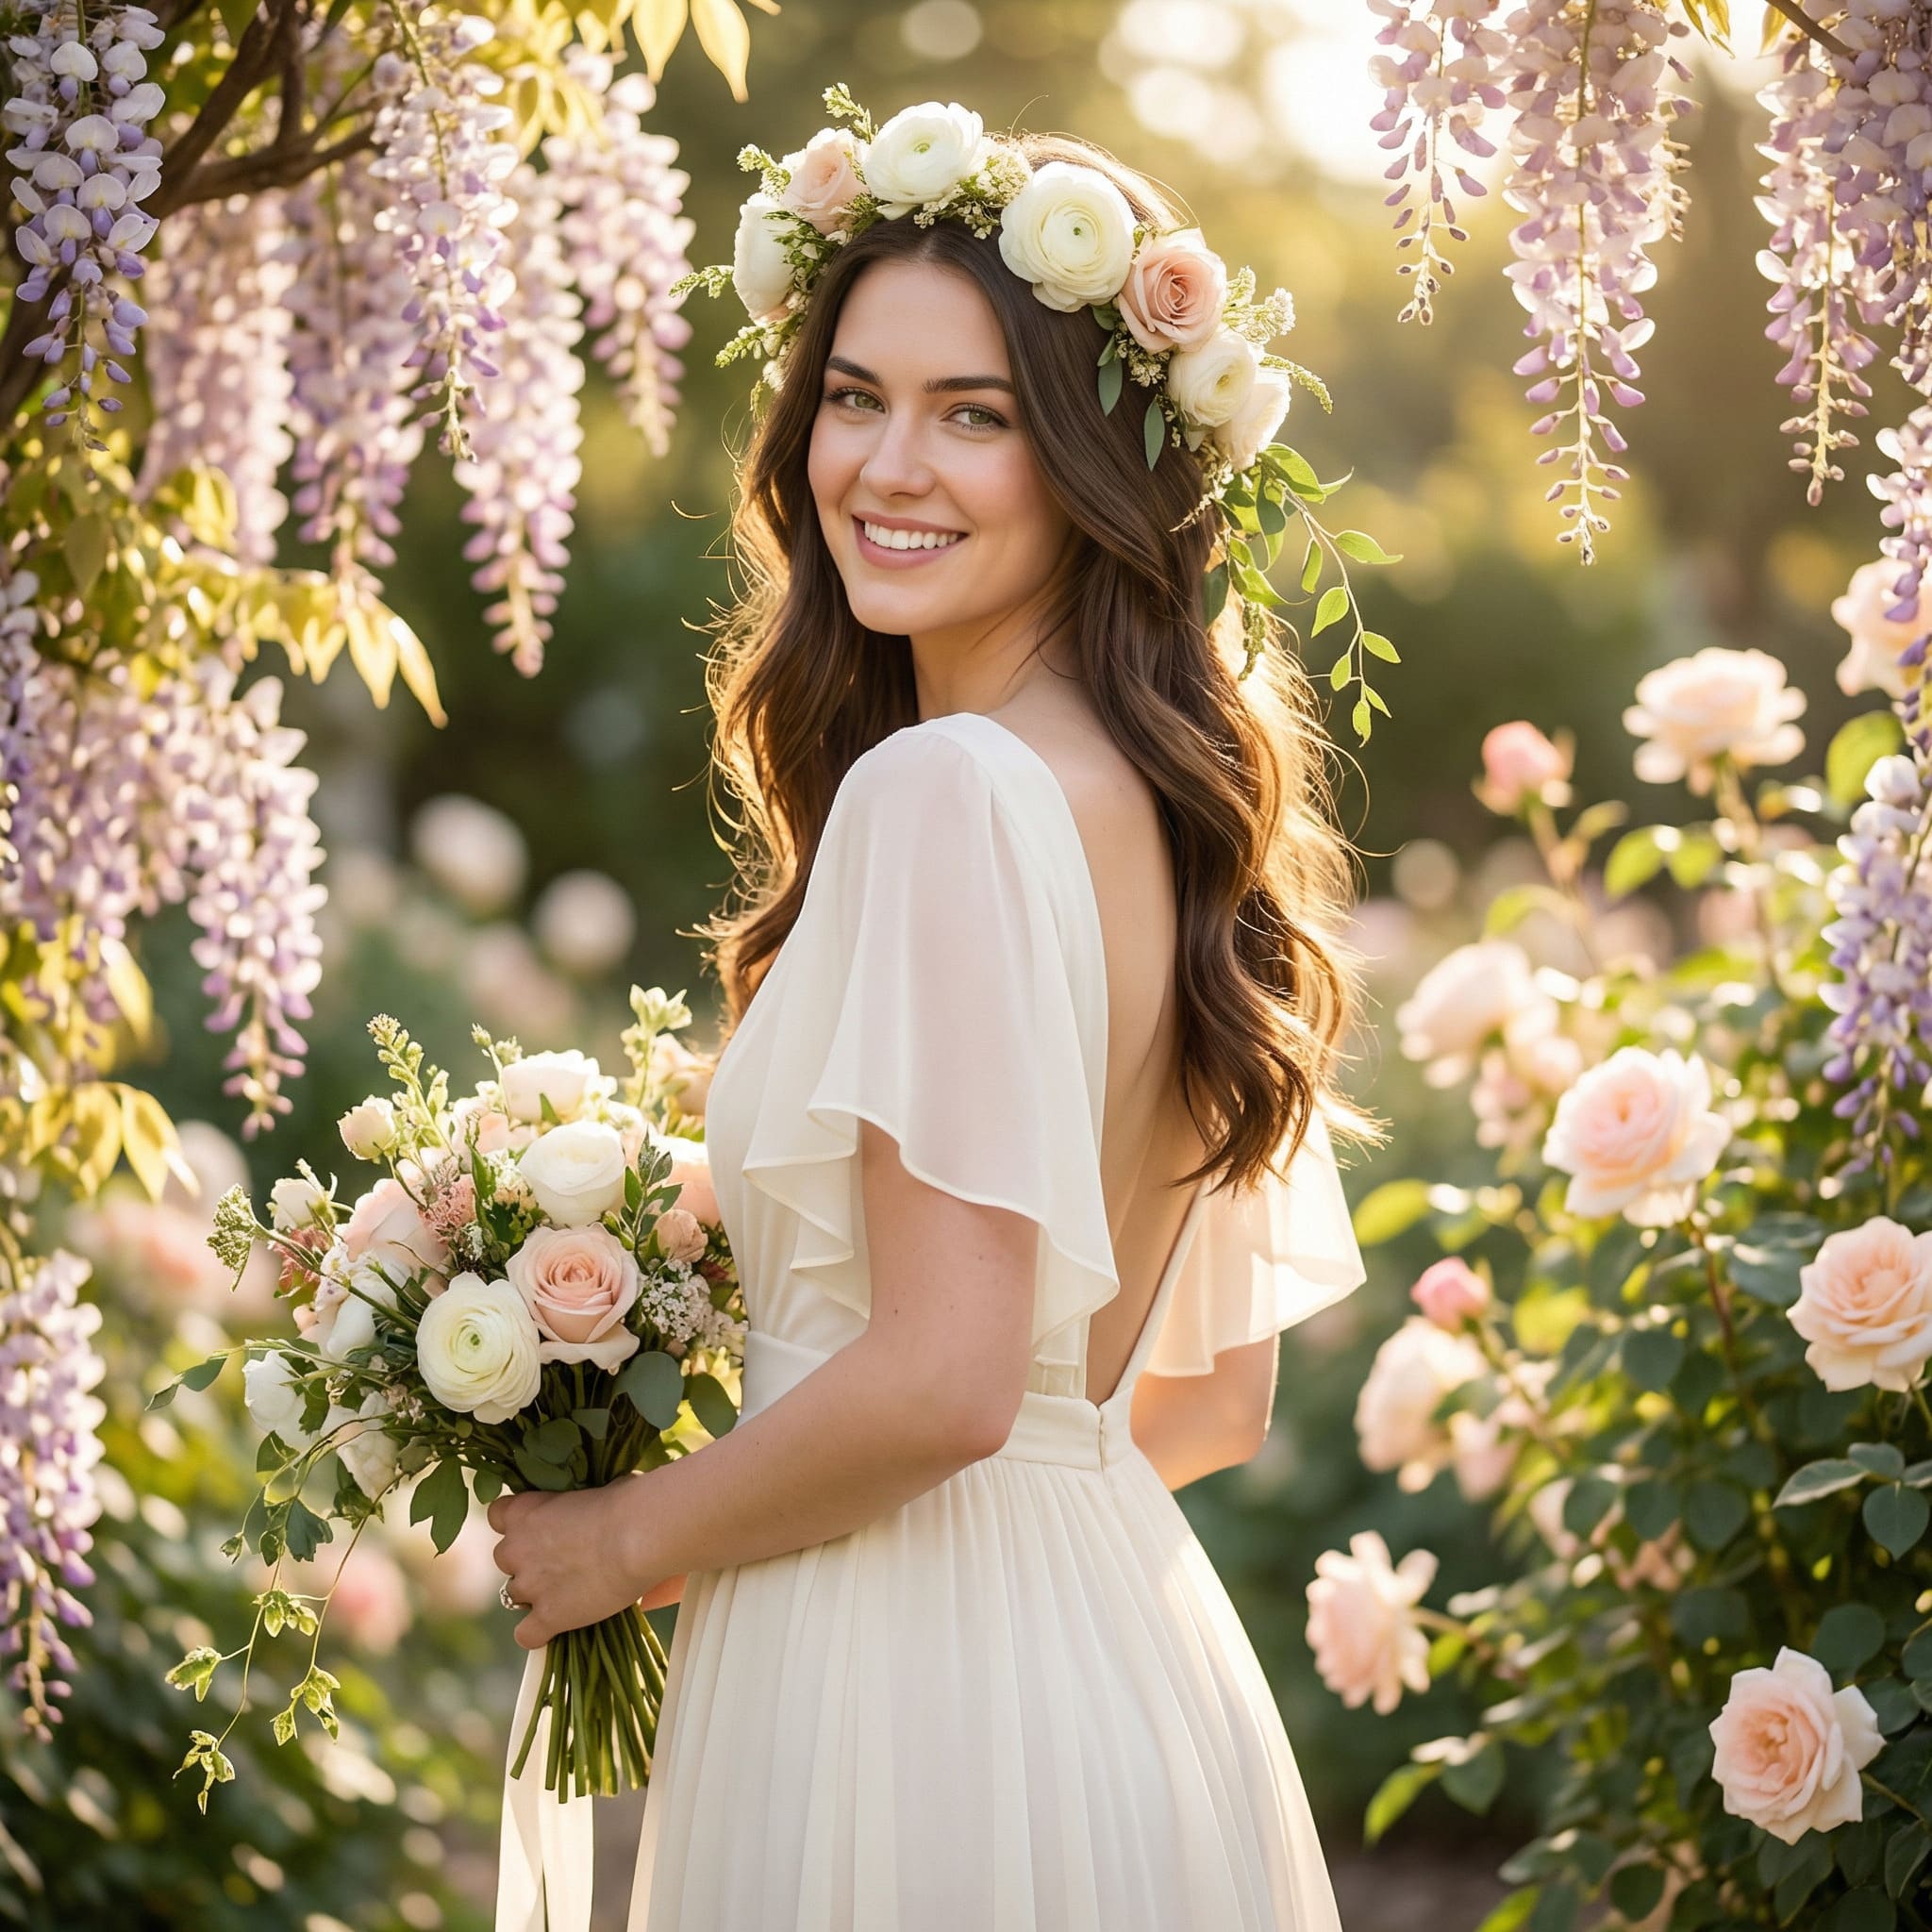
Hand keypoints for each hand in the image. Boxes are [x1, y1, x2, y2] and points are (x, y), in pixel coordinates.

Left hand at [486, 1476, 658, 1649]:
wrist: (639, 1536)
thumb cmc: (627, 1503)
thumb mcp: (592, 1490)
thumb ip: (577, 1503)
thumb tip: (593, 1507)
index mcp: (525, 1510)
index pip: (497, 1515)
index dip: (517, 1524)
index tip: (539, 1527)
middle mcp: (516, 1548)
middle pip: (505, 1558)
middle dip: (527, 1560)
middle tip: (560, 1561)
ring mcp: (529, 1585)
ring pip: (514, 1596)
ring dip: (536, 1594)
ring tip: (569, 1591)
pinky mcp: (546, 1617)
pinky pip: (526, 1635)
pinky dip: (539, 1633)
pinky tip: (557, 1626)